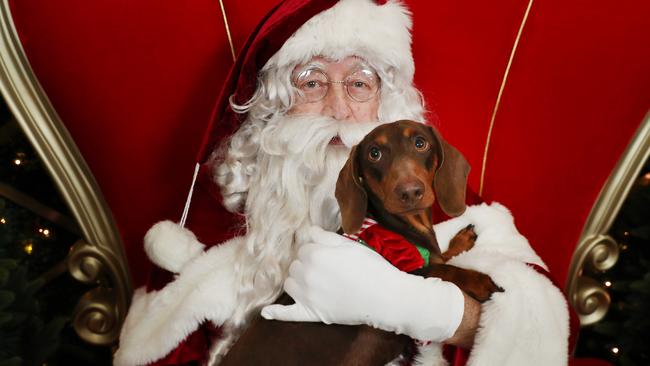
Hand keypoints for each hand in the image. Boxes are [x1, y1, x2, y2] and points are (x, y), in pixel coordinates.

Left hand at [261, 226, 464, 341]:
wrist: (385, 296)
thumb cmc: (372, 267)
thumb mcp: (350, 244)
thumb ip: (325, 237)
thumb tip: (308, 231)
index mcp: (314, 253)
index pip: (303, 247)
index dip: (316, 250)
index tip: (329, 255)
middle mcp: (305, 273)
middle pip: (294, 264)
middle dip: (306, 264)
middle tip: (327, 268)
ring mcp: (307, 295)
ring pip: (289, 283)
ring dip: (297, 280)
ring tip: (316, 282)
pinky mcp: (311, 313)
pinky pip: (288, 313)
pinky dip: (276, 313)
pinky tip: (266, 312)